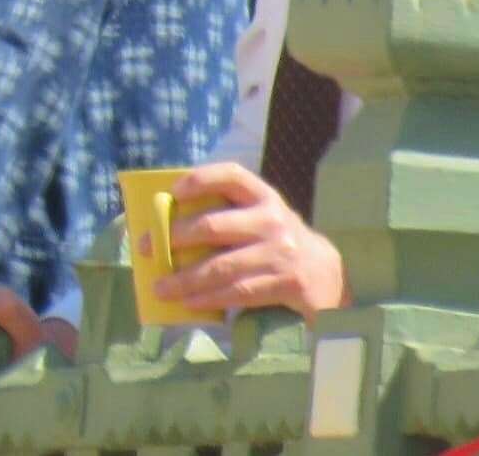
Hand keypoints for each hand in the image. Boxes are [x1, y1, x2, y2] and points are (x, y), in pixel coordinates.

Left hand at [149, 162, 350, 319]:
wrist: (329, 277)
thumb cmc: (279, 244)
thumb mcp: (262, 219)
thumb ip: (230, 215)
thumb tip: (171, 225)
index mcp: (264, 196)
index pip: (231, 175)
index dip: (201, 179)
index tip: (173, 192)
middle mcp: (273, 219)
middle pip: (214, 226)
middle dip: (176, 239)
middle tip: (149, 249)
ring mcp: (281, 252)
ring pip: (221, 267)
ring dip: (185, 279)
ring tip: (160, 287)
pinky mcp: (286, 283)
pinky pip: (238, 293)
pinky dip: (208, 299)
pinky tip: (188, 303)